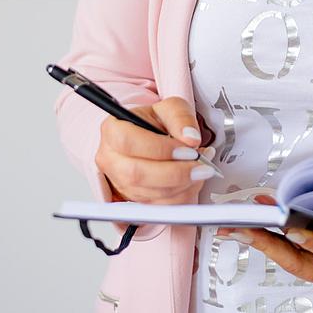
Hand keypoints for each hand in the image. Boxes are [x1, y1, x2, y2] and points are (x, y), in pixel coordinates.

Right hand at [95, 96, 215, 203]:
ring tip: (200, 172)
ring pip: (146, 194)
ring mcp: (118, 181)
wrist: (149, 135)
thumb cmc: (155, 120)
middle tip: (202, 167)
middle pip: (136, 174)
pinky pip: (155, 205)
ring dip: (180, 187)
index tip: (188, 150)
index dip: (161, 149)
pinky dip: (178, 197)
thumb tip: (191, 138)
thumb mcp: (170, 107)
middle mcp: (110, 158)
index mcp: (113, 130)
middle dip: (175, 173)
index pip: (129, 142)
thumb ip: (181, 118)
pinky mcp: (131, 198)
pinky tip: (192, 182)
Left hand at [213, 222, 312, 295]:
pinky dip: (286, 239)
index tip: (287, 221)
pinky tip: (271, 220)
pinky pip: (304, 256)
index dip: (309, 236)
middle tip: (239, 225)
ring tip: (246, 217)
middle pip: (298, 262)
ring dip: (269, 239)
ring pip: (296, 261)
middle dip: (266, 242)